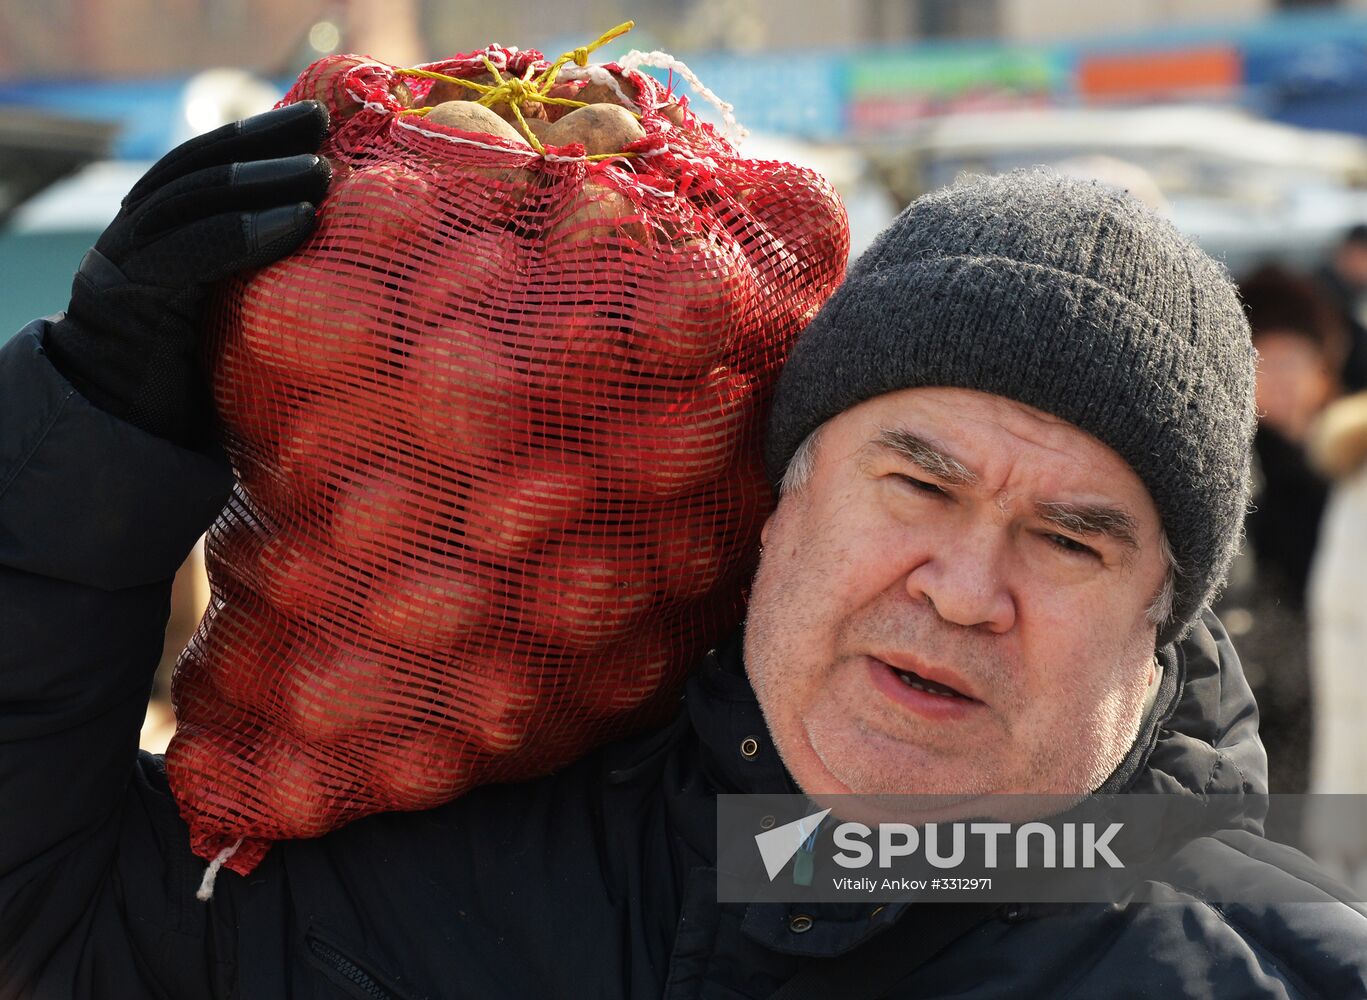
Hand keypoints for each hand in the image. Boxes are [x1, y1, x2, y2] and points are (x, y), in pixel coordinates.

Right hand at [44, 100, 331, 445]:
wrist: (125, 437)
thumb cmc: (198, 384)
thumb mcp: (236, 315)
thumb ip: (266, 278)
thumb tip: (348, 256)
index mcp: (159, 232)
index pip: (205, 166)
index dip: (256, 137)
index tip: (314, 119)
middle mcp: (135, 235)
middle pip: (198, 169)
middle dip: (261, 142)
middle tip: (321, 124)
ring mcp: (125, 262)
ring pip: (192, 199)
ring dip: (261, 180)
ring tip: (321, 172)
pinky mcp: (128, 299)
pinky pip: (190, 253)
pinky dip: (246, 231)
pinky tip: (298, 222)